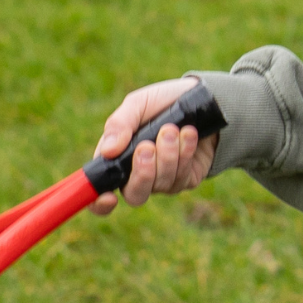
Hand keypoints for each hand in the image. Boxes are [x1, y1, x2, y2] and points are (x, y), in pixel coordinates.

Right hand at [90, 78, 218, 215]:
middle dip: (142, 172)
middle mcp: (138, 174)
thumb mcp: (138, 104)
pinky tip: (189, 134)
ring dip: (167, 155)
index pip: (100, 190)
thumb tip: (107, 151)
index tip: (108, 197)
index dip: (99, 203)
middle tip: (148, 145)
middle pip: (134, 195)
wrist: (203, 99)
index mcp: (117, 158)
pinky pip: (182, 177)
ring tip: (172, 129)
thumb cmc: (163, 102)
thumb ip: (120, 124)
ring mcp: (163, 180)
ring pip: (161, 183)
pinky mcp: (186, 179)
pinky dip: (185, 153)